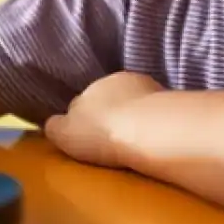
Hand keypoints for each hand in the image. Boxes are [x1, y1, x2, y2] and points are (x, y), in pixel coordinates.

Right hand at [45, 71, 164, 167]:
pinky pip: (158, 113)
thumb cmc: (101, 132)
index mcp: (90, 86)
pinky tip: (156, 141)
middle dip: (112, 115)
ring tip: (137, 144)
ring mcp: (147, 87)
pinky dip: (155, 124)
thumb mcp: (64, 133)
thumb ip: (56, 127)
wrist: (148, 130)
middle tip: (114, 142)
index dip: (85, 119)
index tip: (90, 138)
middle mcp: (118, 80)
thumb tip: (53, 125)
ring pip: (136, 104)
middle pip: (111, 99)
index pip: (84, 100)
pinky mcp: (170, 100)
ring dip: (136, 118)